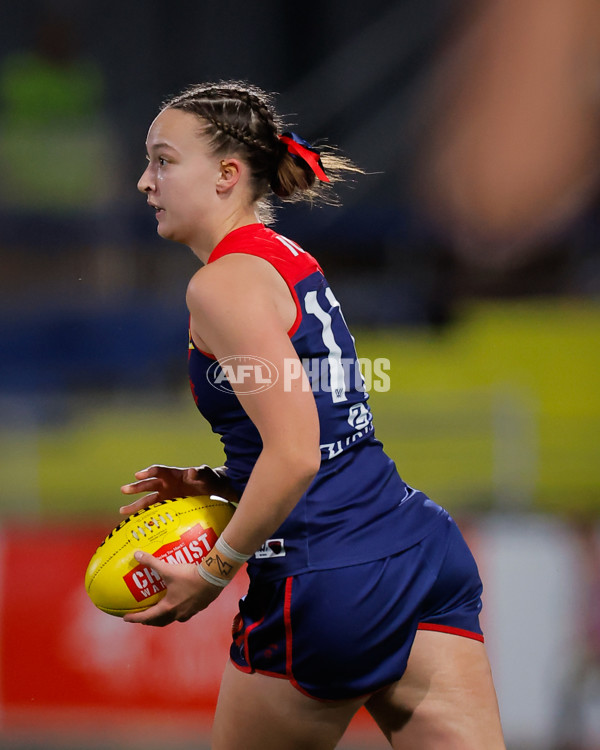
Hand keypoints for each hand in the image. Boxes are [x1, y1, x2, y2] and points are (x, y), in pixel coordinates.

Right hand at [119, 464, 236, 514]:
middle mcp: (167, 484)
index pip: (158, 471)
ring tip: (122, 511)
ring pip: (148, 500)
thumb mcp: (206, 474)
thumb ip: (200, 472)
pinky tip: (137, 522)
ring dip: (136, 505)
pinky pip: (155, 510)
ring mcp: (167, 495)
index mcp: (173, 474)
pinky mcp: (169, 506)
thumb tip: (192, 471)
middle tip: (124, 490)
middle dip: (136, 488)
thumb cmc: (209, 478)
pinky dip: (147, 516)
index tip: (138, 475)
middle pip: (149, 485)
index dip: (148, 472)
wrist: (214, 489)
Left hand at [123, 550, 221, 626]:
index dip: (135, 618)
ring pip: (174, 618)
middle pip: (161, 621)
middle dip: (150, 621)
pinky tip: (182, 602)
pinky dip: (179, 610)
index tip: (126, 618)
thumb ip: (152, 562)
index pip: (148, 617)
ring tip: (162, 611)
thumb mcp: (168, 569)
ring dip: (165, 617)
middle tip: (143, 617)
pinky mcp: (199, 607)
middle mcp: (178, 613)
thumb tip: (137, 554)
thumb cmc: (189, 576)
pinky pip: (186, 613)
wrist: (213, 578)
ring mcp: (190, 612)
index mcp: (168, 607)